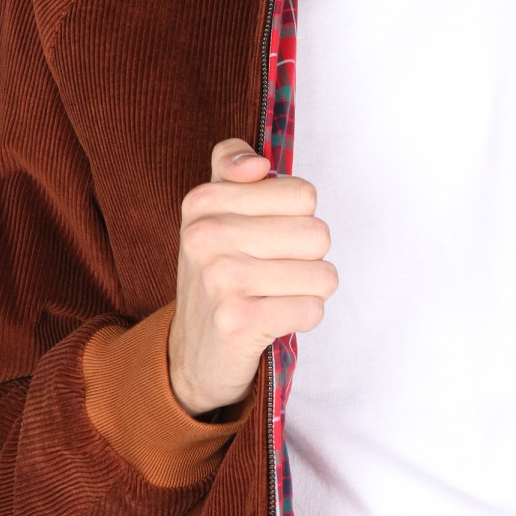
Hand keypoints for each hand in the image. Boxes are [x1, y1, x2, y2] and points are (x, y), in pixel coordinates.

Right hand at [167, 139, 338, 416]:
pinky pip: (312, 309)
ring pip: (323, 274)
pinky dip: (303, 317)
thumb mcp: (215, 210)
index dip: (298, 218)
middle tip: (272, 272)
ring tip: (274, 295)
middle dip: (308, 258)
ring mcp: (219, 279)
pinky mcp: (237, 321)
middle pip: (318, 233)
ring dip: (308, 290)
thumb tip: (257, 164)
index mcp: (204, 201)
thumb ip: (230, 164)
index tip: (267, 236)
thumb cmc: (219, 272)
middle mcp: (206, 236)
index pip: (303, 194)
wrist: (193, 352)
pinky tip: (273, 319)